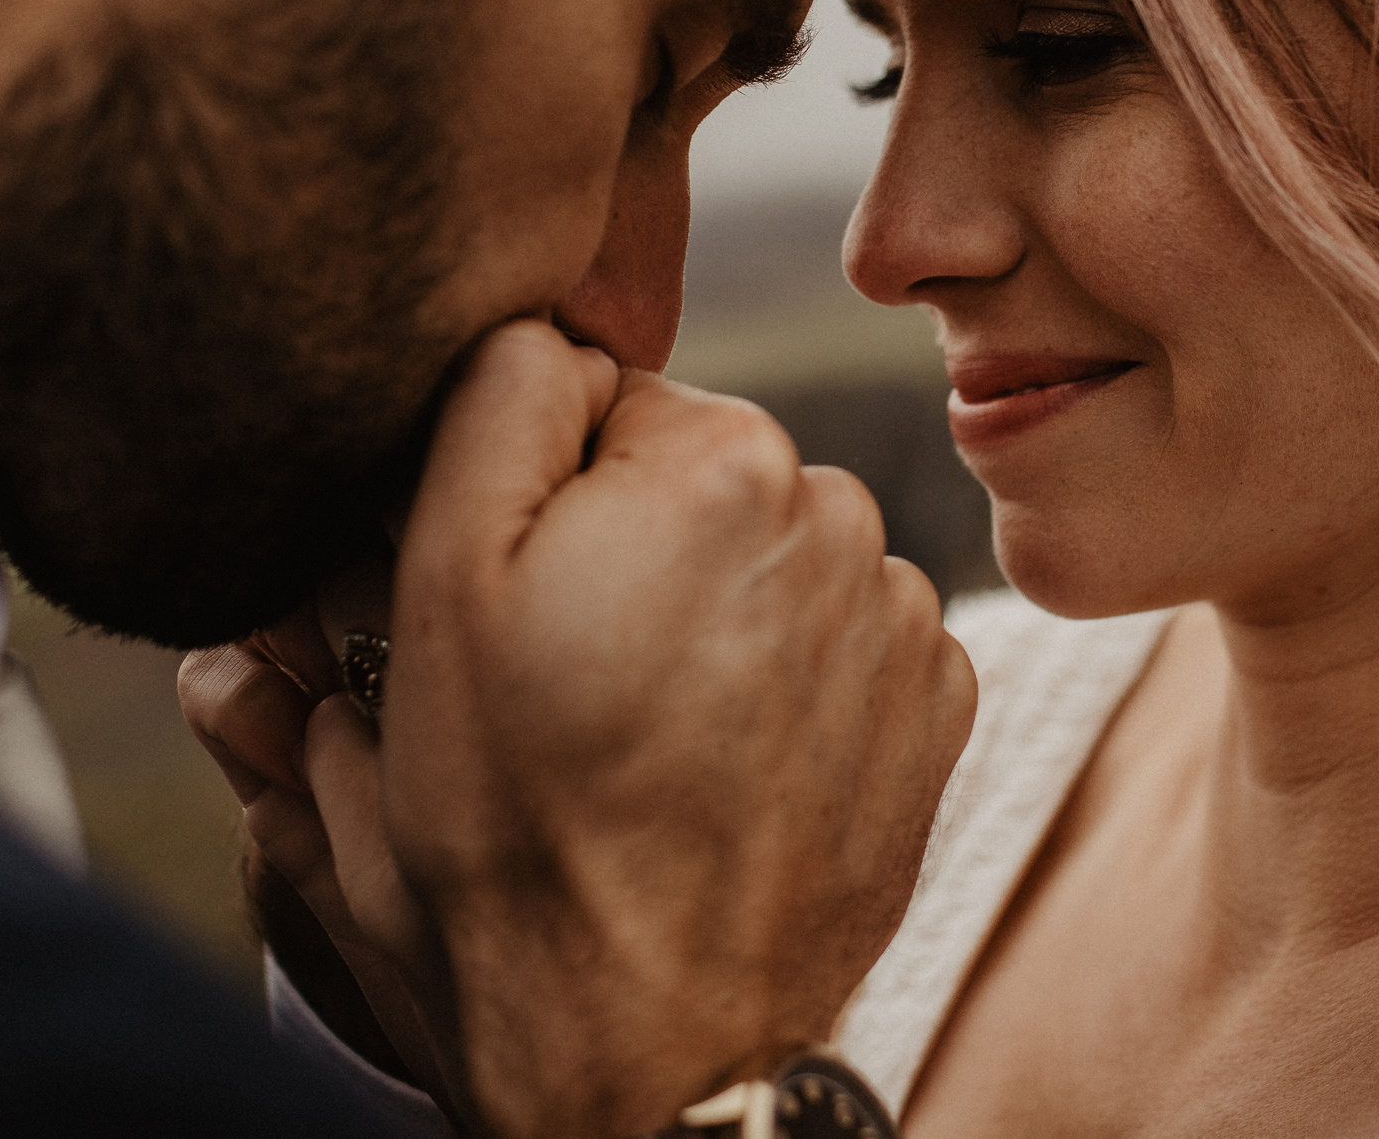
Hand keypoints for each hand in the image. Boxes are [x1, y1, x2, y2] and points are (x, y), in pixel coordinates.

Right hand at [186, 320, 975, 1136]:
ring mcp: (900, 608)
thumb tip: (534, 331)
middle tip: (564, 680)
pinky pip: (842, 632)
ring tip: (648, 735)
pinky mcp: (940, 698)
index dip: (521, 496)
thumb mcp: (438, 596)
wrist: (652, 1046)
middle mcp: (837, 506)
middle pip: (686, 474)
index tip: (502, 596)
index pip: (588, 395)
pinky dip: (789, 675)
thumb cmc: (520, 834)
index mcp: (713, 454)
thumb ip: (487, 403)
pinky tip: (729, 762)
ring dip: (710, 608)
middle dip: (622, 544)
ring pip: (766, 551)